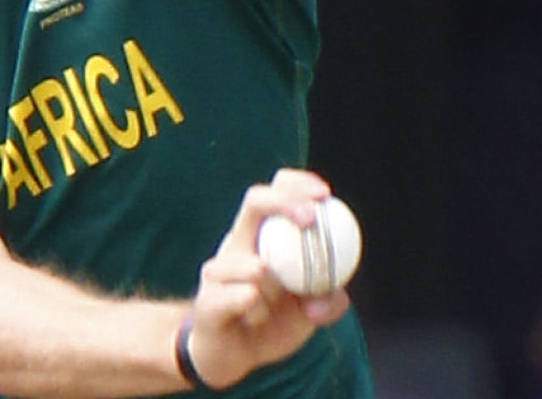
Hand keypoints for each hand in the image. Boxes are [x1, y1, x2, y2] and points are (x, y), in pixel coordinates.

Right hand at [183, 169, 349, 388]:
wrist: (232, 356)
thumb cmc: (271, 321)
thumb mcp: (309, 310)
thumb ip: (328, 298)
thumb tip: (334, 291)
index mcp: (263, 237)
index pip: (277, 191)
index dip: (299, 184)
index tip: (325, 194)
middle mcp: (238, 244)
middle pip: (254, 202)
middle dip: (283, 202)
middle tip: (309, 219)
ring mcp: (218, 271)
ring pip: (237, 257)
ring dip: (263, 275)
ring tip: (275, 296)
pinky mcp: (207, 301)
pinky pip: (227, 295)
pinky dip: (246, 301)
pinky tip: (257, 312)